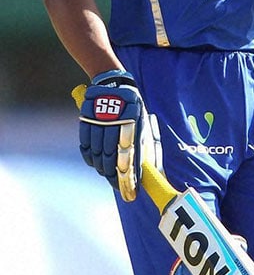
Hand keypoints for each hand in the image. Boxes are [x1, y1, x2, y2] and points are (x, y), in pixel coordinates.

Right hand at [78, 70, 159, 201]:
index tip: (130, 191)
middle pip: (110, 156)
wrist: (113, 84)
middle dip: (113, 174)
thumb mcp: (142, 121)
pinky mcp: (86, 119)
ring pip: (97, 152)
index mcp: (133, 122)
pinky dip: (89, 156)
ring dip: (101, 167)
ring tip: (106, 174)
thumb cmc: (132, 108)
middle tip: (116, 184)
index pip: (129, 156)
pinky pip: (85, 144)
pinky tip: (94, 163)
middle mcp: (116, 123)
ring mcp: (99, 121)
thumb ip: (142, 143)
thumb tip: (147, 169)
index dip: (128, 176)